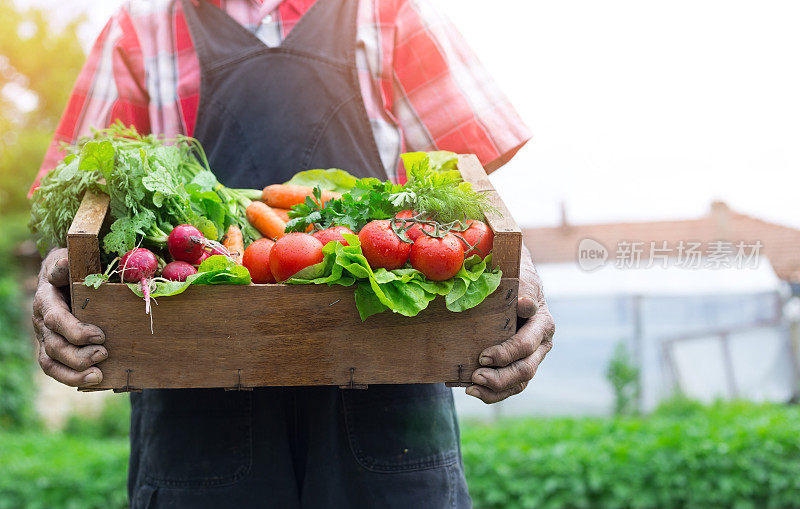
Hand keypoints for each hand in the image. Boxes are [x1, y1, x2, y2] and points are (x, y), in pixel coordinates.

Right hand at [32, 248, 105, 386]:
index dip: (75, 330)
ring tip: (99, 375)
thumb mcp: (68, 261)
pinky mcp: (52, 349)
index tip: (100, 335)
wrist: (61, 275)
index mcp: (46, 300)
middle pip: (54, 346)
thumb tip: (66, 263)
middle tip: (104, 353)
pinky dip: (72, 378)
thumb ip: (66, 265)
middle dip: (79, 354)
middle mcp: (42, 322)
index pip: (55, 319)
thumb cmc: (70, 268)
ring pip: (51, 362)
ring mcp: (45, 338)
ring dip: (75, 372)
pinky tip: (94, 381)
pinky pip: (55, 369)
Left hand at [467, 245, 553, 402]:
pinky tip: (471, 389)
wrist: (515, 283)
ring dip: (495, 390)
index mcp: (543, 324)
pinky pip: (509, 385)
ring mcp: (531, 357)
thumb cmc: (517, 278)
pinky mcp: (518, 364)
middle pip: (525, 370)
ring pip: (519, 383)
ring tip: (471, 389)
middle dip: (500, 377)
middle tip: (475, 377)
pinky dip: (492, 392)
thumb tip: (525, 305)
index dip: (506, 354)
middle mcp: (541, 344)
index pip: (526, 345)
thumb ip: (524, 289)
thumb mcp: (522, 277)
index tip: (483, 356)